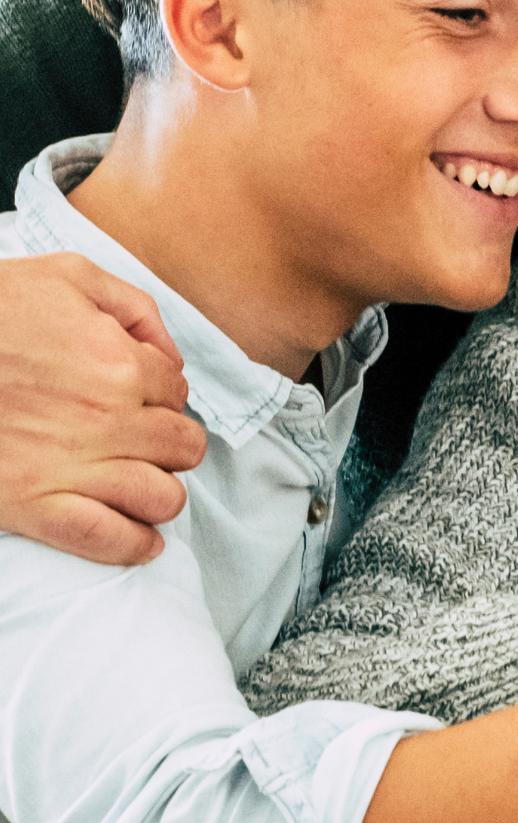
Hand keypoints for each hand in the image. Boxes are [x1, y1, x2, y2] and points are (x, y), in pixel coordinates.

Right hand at [0, 253, 206, 563]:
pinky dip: (134, 546)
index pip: (178, 393)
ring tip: (150, 487)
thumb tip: (169, 355)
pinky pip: (104, 539)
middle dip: (175, 444)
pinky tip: (144, 542)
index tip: (148, 399)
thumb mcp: (69, 276)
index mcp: (120, 363)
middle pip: (180, 447)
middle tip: (155, 443)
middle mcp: (106, 419)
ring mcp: (70, 466)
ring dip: (163, 494)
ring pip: (159, 498)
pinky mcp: (31, 504)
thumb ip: (134, 309)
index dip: (166, 395)